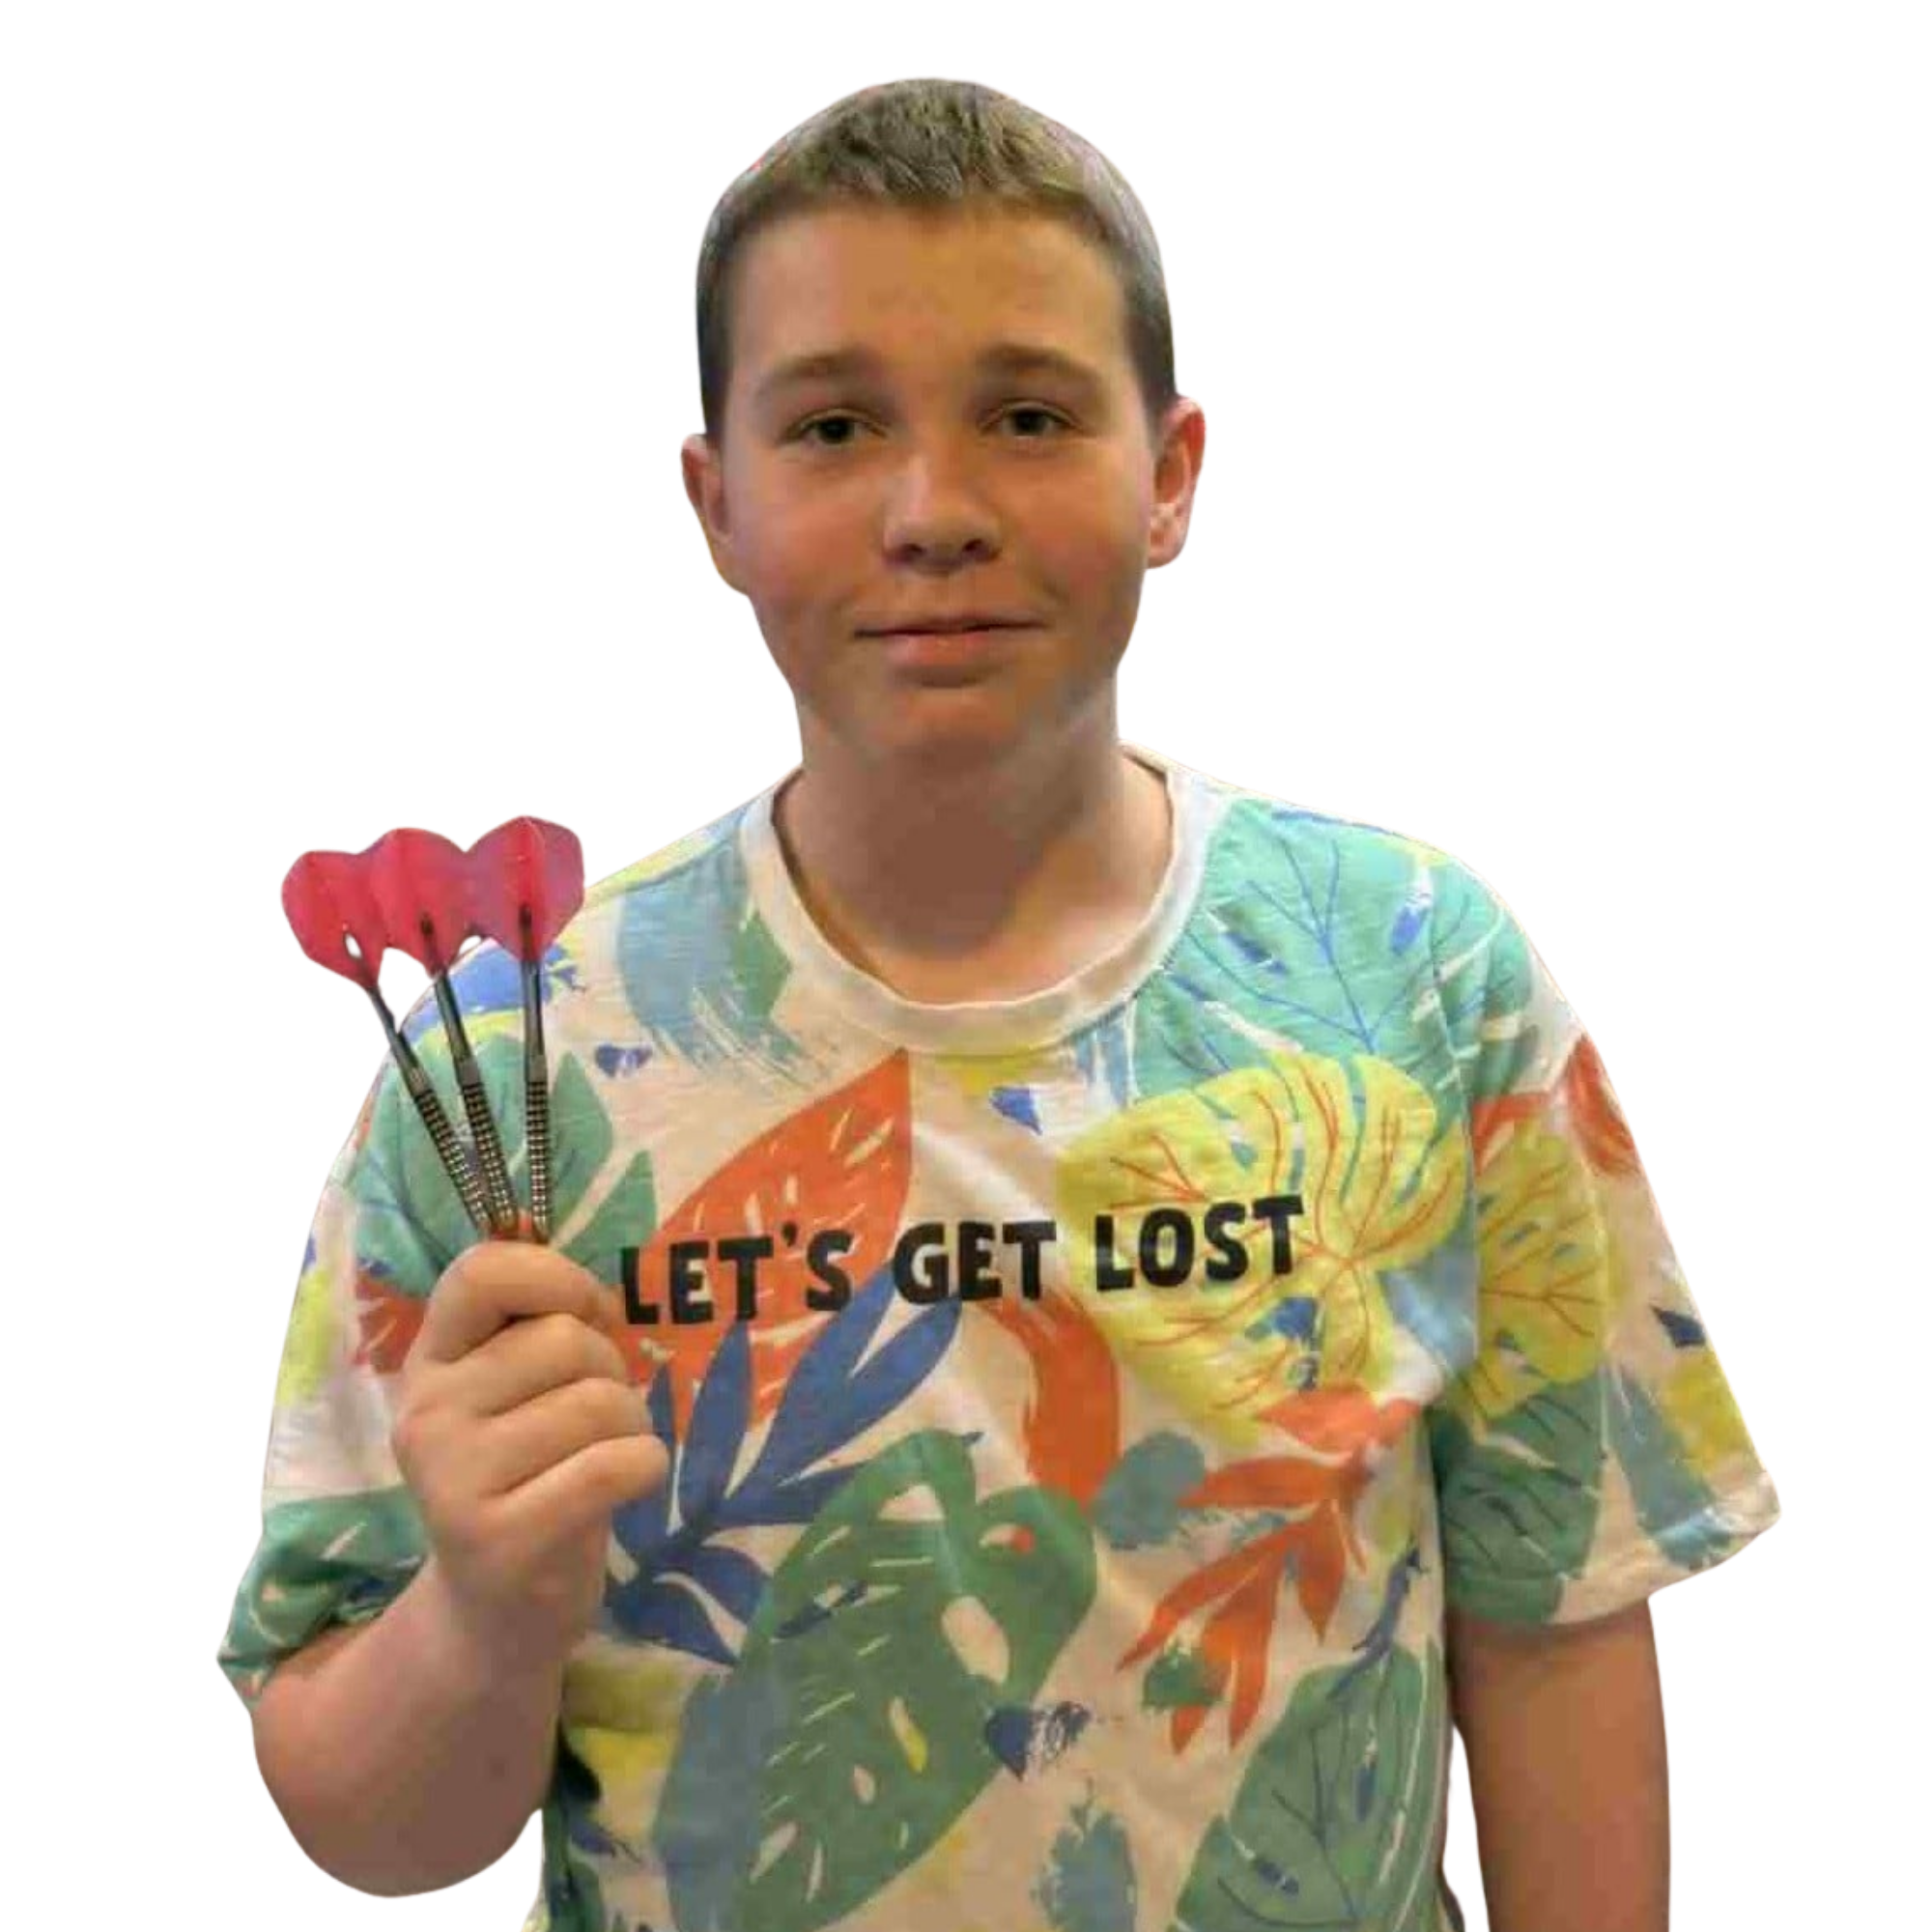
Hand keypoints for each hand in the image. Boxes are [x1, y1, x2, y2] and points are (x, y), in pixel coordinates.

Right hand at [391, 1229, 667, 1665]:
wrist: (494, 1615)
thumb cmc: (527, 1476)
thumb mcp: (511, 1394)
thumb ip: (537, 1330)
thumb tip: (597, 1292)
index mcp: (431, 1361)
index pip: (483, 1272)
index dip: (557, 1278)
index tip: (588, 1316)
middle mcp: (427, 1413)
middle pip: (566, 1339)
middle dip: (611, 1370)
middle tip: (597, 1418)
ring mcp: (454, 1480)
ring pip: (599, 1401)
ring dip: (633, 1423)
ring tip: (606, 1455)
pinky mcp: (499, 1541)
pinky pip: (613, 1466)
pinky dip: (645, 1465)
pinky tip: (629, 1483)